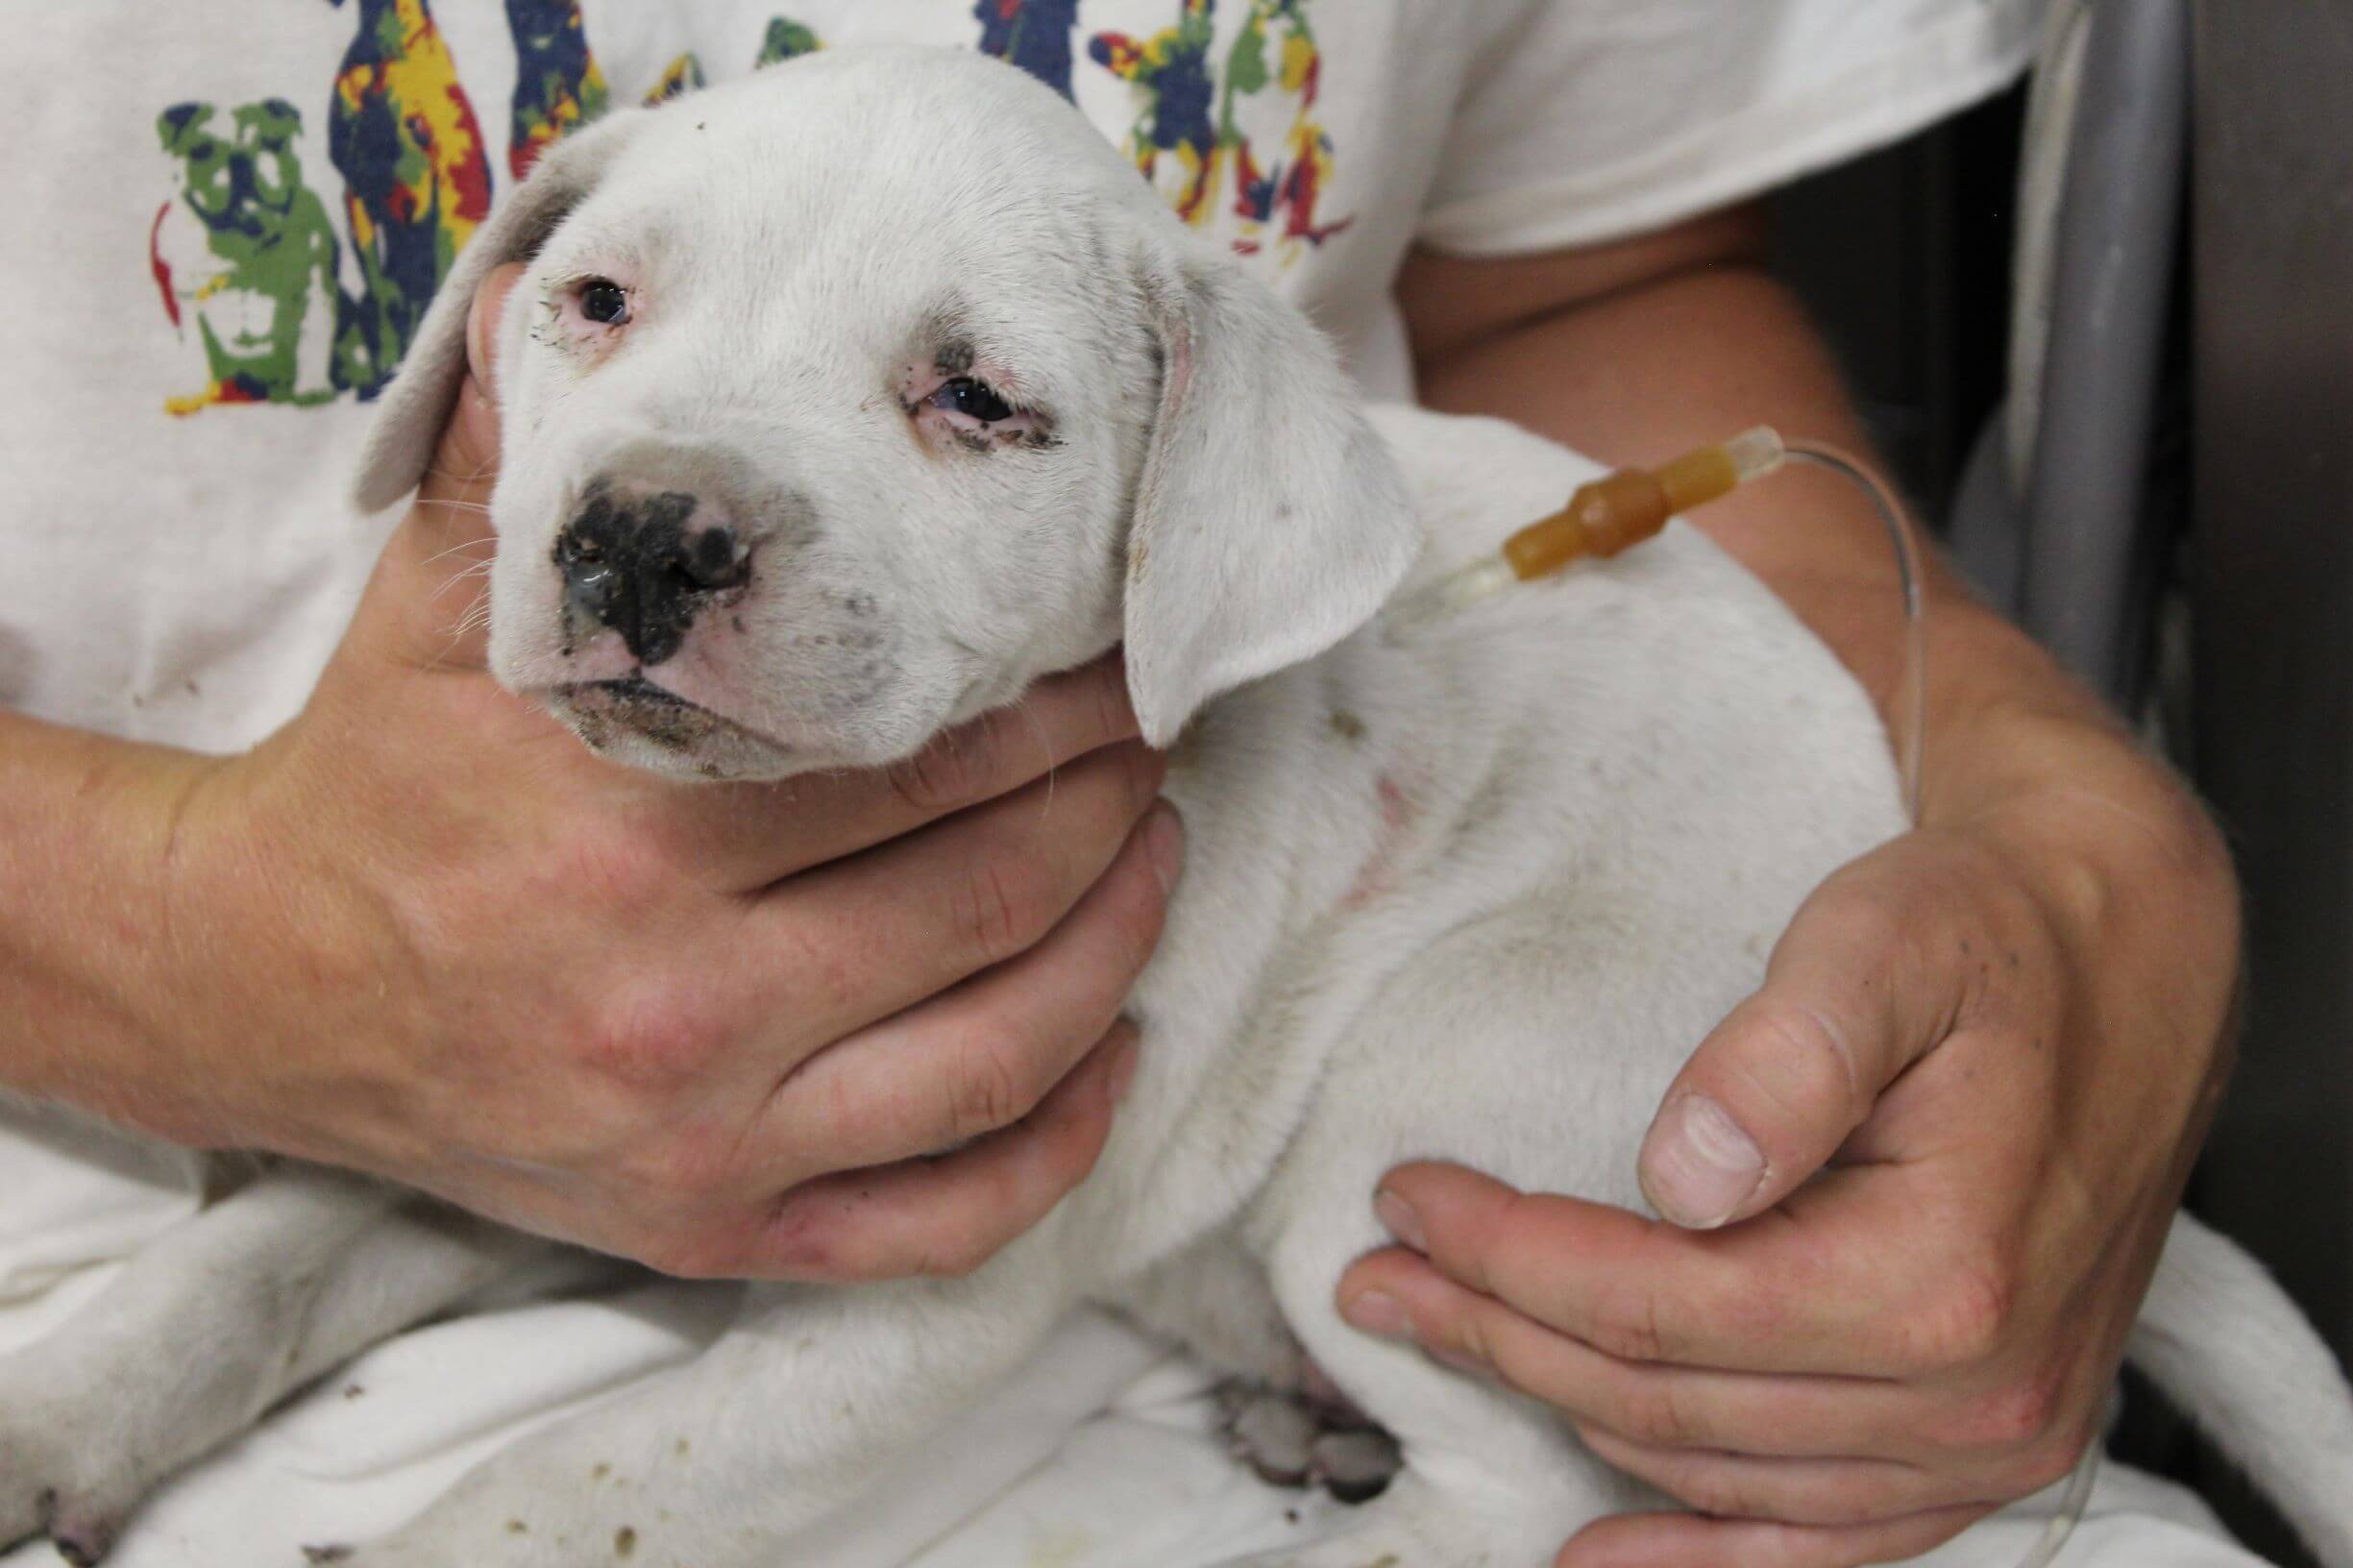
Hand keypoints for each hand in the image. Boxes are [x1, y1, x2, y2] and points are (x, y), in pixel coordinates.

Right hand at [145, 266, 1181, 1278]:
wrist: (255, 981)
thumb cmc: (378, 777)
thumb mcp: (443, 602)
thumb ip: (537, 457)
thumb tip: (579, 286)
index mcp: (629, 838)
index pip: (921, 761)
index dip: (1054, 708)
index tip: (1111, 657)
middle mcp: (682, 1009)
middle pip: (991, 897)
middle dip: (1108, 806)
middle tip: (1153, 741)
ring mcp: (707, 1143)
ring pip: (998, 1059)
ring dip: (1119, 952)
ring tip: (1157, 859)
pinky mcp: (711, 1232)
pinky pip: (935, 1225)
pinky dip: (1053, 1149)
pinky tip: (1110, 1055)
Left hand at [1339, 754, 2238, 1566]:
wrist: (2121, 965)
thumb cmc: (1987, 939)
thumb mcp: (1884, 944)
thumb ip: (1783, 1056)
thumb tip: (1677, 1175)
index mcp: (1942, 1273)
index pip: (1660, 1303)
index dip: (1509, 1259)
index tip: (1406, 1200)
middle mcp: (1974, 1394)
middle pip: (1667, 1395)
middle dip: (1500, 1331)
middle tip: (1379, 1277)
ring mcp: (1989, 1444)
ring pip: (1715, 1466)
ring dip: (1565, 1408)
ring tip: (1449, 1335)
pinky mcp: (1987, 1450)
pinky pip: (1824, 1542)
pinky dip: (1703, 1554)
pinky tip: (1602, 1558)